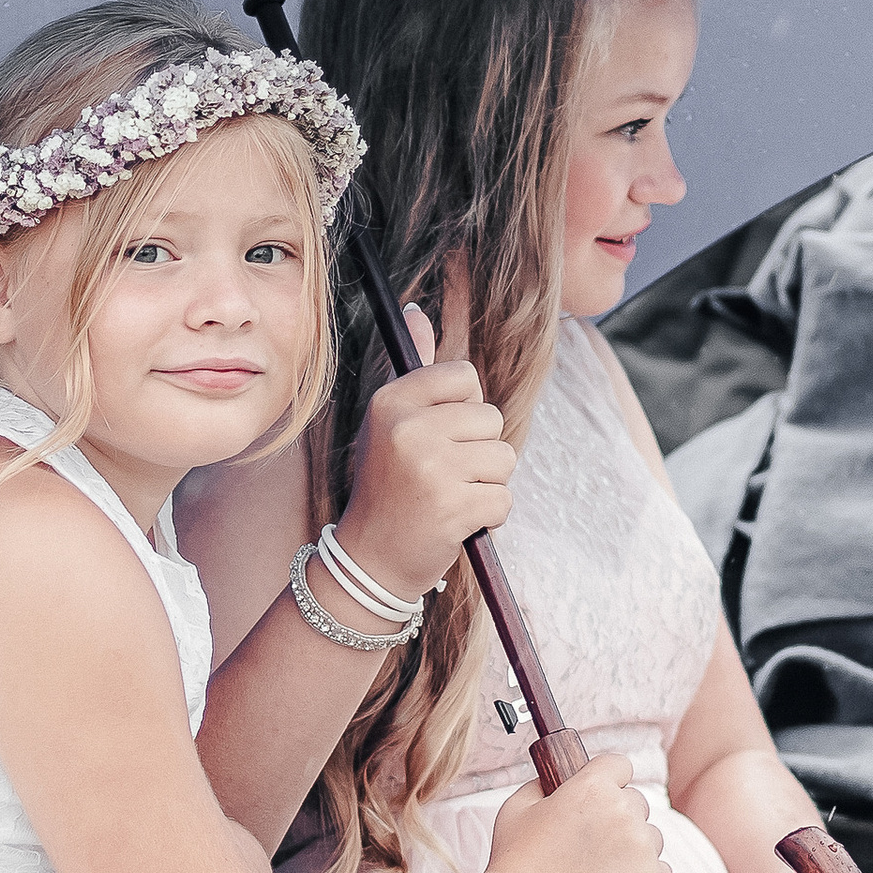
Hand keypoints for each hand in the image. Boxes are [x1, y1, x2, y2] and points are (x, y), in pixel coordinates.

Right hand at [335, 307, 516, 600]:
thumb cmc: (386, 488)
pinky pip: (504, 498)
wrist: (369, 561)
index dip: (463, 409)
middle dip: (478, 450)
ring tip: (448, 497)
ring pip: (503, 458)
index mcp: (391, 402)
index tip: (438, 435)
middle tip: (440, 475)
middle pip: (490, 418)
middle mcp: (408, 428)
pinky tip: (455, 522)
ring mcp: (432, 468)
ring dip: (486, 483)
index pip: (465, 376)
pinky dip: (488, 515)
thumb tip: (416, 311)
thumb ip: (413, 371)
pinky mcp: (454, 506)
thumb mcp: (388, 424)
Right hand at [487, 751, 670, 872]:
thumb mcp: (516, 807)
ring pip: (651, 837)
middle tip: (590, 843)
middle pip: (636, 802)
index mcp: (592, 787)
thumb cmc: (515, 863)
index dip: (607, 780)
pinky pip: (661, 871)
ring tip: (599, 870)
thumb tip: (553, 780)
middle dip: (617, 817)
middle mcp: (623, 811)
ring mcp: (641, 847)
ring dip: (633, 848)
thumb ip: (541, 784)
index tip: (598, 798)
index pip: (619, 765)